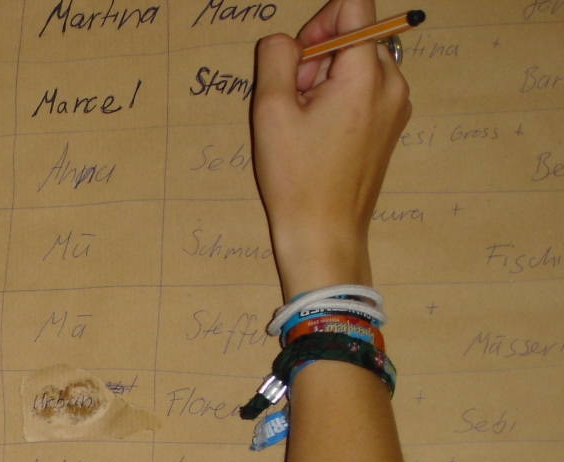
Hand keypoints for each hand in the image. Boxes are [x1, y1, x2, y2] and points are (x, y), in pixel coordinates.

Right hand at [251, 0, 411, 298]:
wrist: (324, 233)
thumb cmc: (298, 180)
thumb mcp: (271, 111)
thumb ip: (276, 57)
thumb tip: (286, 41)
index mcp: (366, 74)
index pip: (355, 5)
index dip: (319, 23)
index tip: (299, 60)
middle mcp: (392, 83)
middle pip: (354, 34)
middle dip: (317, 57)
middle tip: (295, 101)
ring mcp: (396, 105)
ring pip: (357, 63)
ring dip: (326, 80)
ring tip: (305, 123)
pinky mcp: (391, 124)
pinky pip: (364, 90)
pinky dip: (339, 99)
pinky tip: (319, 134)